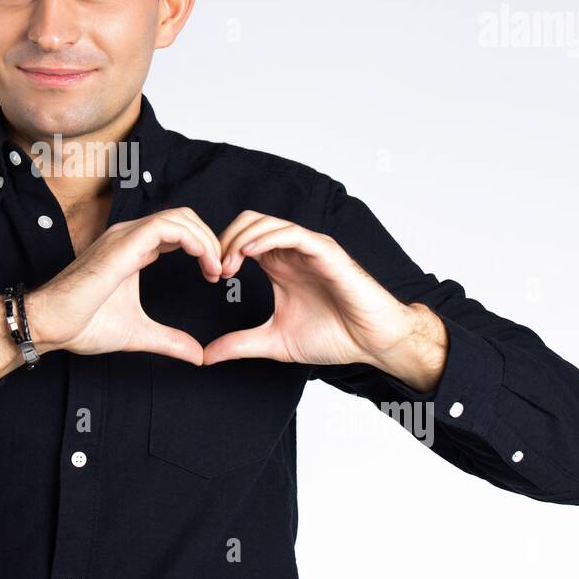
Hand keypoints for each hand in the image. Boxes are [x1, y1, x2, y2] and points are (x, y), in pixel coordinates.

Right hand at [25, 207, 222, 365]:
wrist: (51, 325)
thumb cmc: (82, 325)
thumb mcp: (138, 333)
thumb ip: (169, 340)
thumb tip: (197, 355)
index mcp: (133, 250)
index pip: (177, 231)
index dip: (202, 247)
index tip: (214, 275)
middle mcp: (129, 237)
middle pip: (183, 217)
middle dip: (210, 239)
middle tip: (221, 270)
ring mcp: (125, 237)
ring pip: (179, 217)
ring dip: (206, 239)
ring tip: (216, 268)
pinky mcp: (123, 244)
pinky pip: (167, 227)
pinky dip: (194, 240)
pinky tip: (204, 263)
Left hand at [204, 210, 437, 383]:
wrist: (372, 342)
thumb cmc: (333, 336)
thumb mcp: (275, 342)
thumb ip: (240, 344)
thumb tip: (206, 356)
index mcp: (278, 265)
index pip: (241, 238)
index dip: (220, 251)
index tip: (210, 277)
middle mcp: (291, 252)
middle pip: (248, 222)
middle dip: (225, 239)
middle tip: (216, 269)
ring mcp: (308, 248)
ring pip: (266, 222)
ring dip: (241, 238)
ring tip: (228, 264)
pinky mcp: (325, 251)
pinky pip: (292, 233)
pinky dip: (267, 238)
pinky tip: (249, 253)